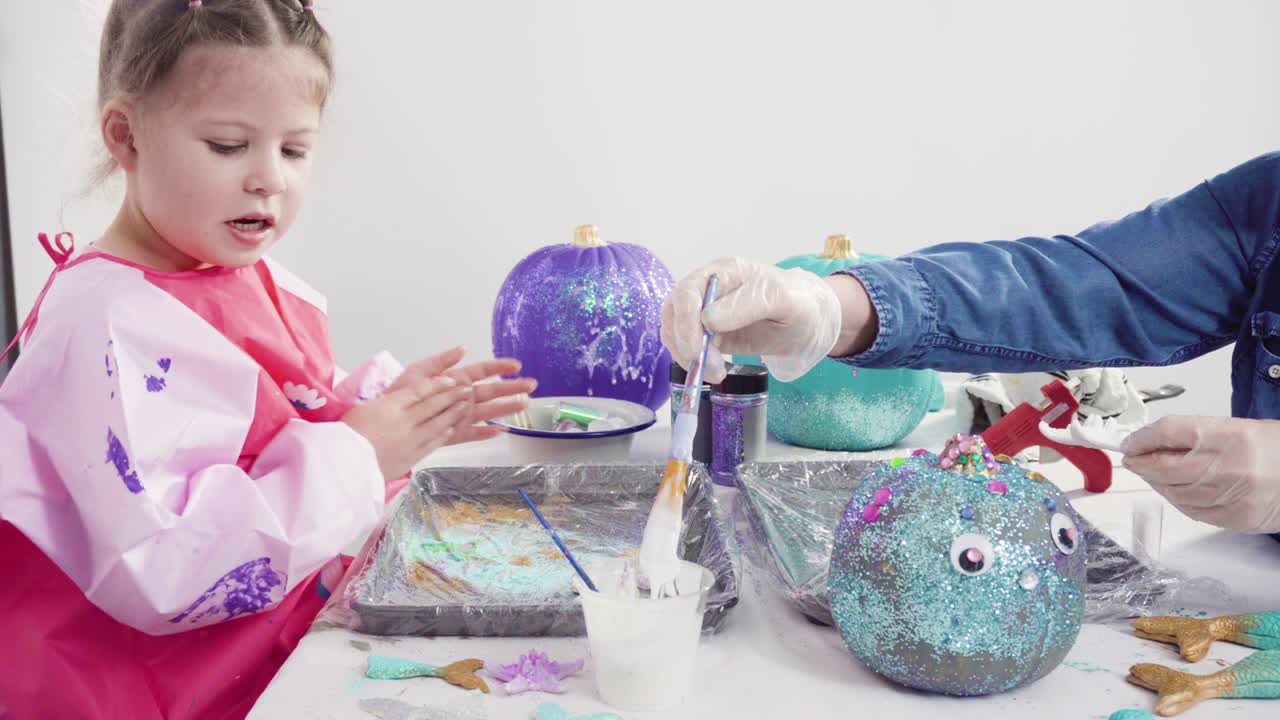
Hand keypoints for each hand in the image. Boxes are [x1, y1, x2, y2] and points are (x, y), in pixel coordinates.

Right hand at [341, 374, 473, 480]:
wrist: (345, 464)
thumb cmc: (347, 435)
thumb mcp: (362, 410)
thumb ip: (384, 405)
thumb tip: (395, 402)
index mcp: (389, 405)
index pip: (419, 391)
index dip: (438, 385)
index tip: (450, 380)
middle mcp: (404, 420)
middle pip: (433, 405)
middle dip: (452, 396)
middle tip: (467, 389)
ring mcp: (410, 439)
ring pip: (438, 423)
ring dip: (454, 413)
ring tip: (466, 406)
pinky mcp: (412, 456)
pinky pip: (433, 442)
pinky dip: (445, 433)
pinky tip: (452, 428)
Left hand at [391, 346, 535, 445]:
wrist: (384, 419)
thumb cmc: (399, 393)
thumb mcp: (418, 371)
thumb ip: (441, 361)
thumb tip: (464, 348)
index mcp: (454, 380)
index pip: (481, 371)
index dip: (499, 367)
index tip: (516, 365)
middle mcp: (459, 397)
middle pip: (491, 392)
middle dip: (512, 388)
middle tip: (532, 386)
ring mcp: (457, 416)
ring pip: (486, 412)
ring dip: (506, 408)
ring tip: (524, 405)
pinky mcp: (450, 433)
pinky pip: (471, 433)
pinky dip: (485, 434)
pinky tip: (501, 432)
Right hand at [660, 257, 870, 382]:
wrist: (812, 321)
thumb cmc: (802, 304)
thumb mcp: (786, 300)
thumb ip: (749, 304)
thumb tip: (708, 319)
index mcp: (727, 272)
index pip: (690, 292)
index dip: (687, 322)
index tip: (701, 351)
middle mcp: (709, 288)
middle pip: (674, 310)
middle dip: (685, 343)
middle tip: (709, 369)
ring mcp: (705, 311)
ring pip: (674, 330)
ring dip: (686, 355)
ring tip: (716, 373)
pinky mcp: (707, 333)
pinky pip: (685, 345)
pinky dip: (691, 361)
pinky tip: (713, 371)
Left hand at [1121, 415, 1279, 532]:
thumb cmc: (1273, 448)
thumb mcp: (1233, 428)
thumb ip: (1191, 435)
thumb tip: (1148, 442)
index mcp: (1230, 436)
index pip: (1170, 432)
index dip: (1143, 439)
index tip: (1129, 443)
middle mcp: (1230, 466)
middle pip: (1166, 467)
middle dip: (1143, 464)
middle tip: (1133, 460)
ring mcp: (1233, 496)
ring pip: (1175, 492)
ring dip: (1156, 484)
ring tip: (1152, 474)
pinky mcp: (1236, 519)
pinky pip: (1192, 511)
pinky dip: (1176, 500)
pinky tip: (1173, 491)